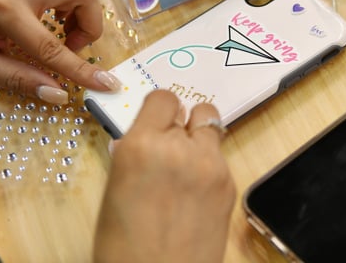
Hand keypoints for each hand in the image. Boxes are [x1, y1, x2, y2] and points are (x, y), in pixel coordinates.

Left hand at [0, 0, 119, 102]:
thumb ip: (21, 79)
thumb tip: (59, 94)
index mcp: (3, 9)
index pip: (55, 46)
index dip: (84, 69)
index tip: (107, 84)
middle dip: (90, 24)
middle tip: (71, 45)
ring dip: (83, 3)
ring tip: (64, 26)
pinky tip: (54, 11)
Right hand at [94, 90, 235, 262]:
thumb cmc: (125, 248)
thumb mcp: (116, 190)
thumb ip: (134, 156)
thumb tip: (143, 140)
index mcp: (141, 146)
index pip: (162, 98)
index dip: (159, 110)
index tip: (156, 120)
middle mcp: (179, 148)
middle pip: (191, 110)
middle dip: (180, 125)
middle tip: (170, 147)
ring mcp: (210, 165)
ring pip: (211, 128)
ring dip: (199, 140)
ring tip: (186, 167)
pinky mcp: (230, 184)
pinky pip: (220, 158)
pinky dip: (209, 167)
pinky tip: (196, 192)